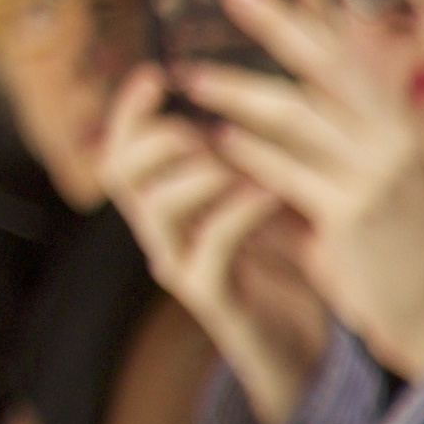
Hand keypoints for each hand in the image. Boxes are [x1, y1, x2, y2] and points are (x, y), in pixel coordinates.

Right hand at [105, 66, 335, 423]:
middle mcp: (162, 232)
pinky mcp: (212, 296)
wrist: (305, 350)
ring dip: (196, 172)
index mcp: (168, 205)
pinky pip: (211, 245)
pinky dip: (238, 210)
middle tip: (201, 128)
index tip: (155, 74)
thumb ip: (246, 156)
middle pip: (118, 172)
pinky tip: (271, 190)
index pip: (122, 148)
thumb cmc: (289, 266)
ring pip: (154, 207)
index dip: (128, 110)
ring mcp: (181, 264)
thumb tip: (254, 91)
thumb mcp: (261, 201)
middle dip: (156, 137)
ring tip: (237, 158)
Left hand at [182, 0, 423, 374]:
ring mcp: (376, 173)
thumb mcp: (378, 180)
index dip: (316, 12)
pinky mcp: (352, 214)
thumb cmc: (397, 246)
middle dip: (277, 22)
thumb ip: (336, 141)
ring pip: (296, 113)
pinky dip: (247, 154)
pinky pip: (285, 173)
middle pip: (326, 63)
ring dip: (238, 90)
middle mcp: (394, 138)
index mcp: (399, 125)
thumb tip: (277, 103)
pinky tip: (215, 140)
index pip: (353, 54)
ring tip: (193, 76)